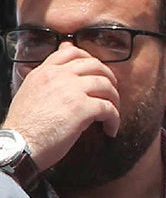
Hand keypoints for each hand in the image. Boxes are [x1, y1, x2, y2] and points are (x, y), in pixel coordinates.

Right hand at [4, 44, 120, 170]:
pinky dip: (114, 119)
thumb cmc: (24, 126)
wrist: (19, 145)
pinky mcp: (82, 108)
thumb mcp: (30, 93)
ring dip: (114, 100)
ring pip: (105, 85)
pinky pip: (109, 108)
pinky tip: (110, 129)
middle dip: (109, 78)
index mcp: (44, 72)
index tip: (98, 72)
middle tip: (111, 93)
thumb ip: (47, 81)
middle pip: (94, 65)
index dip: (90, 60)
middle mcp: (58, 76)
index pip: (71, 52)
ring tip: (112, 113)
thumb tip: (61, 74)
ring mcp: (71, 90)